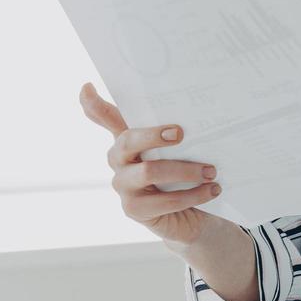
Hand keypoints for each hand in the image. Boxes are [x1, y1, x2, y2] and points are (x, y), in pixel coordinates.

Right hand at [80, 82, 222, 245]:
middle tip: (181, 133)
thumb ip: (180, 129)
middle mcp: (118, 159)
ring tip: (211, 171)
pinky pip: (165, 200)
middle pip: (127, 140)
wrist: (192, 214)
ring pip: (148, 171)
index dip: (93, 104)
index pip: (105, 117)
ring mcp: (122, 185)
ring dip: (185, 170)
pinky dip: (193, 194)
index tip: (87, 86)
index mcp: (128, 138)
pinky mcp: (134, 210)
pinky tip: (212, 189)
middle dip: (153, 135)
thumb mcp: (184, 148)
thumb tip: (197, 111)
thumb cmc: (185, 173)